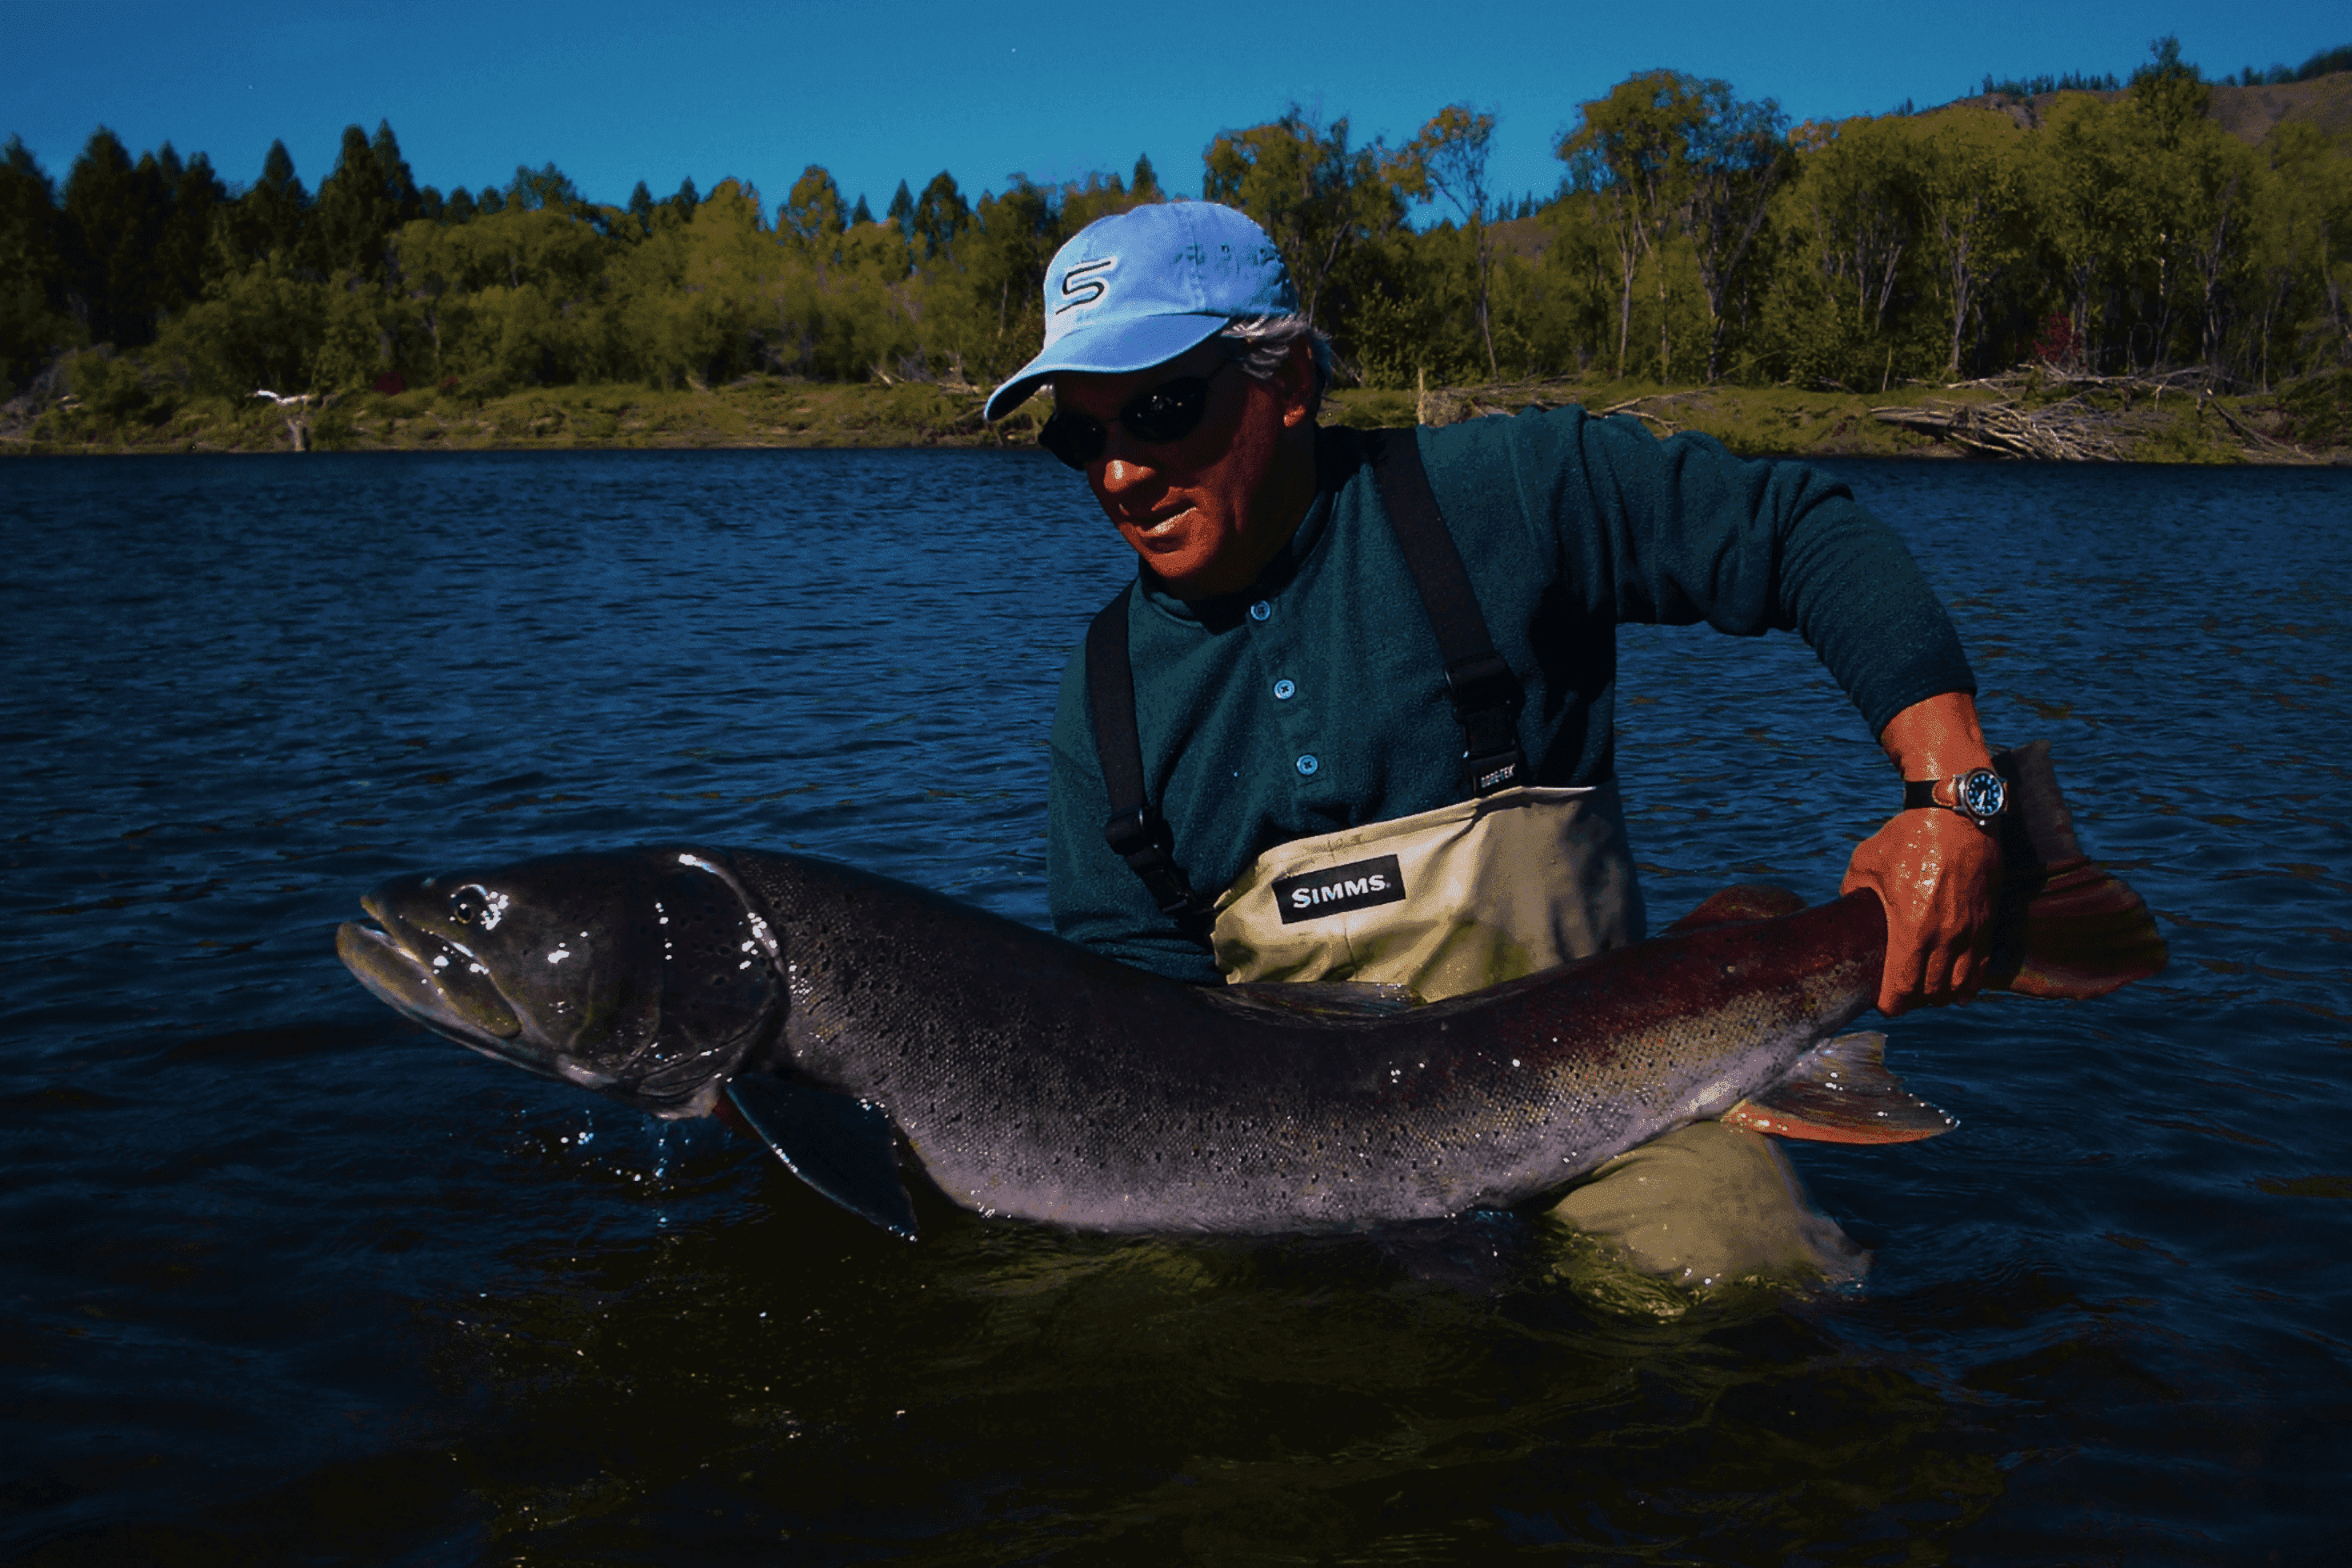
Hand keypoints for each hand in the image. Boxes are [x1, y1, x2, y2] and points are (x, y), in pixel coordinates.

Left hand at [1841, 808, 2000, 1014]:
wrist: (1956, 814)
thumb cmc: (1906, 837)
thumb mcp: (1865, 863)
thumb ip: (1853, 893)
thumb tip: (1846, 911)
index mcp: (1911, 928)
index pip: (1903, 986)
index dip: (1891, 1004)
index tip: (1883, 1005)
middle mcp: (1945, 936)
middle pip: (1932, 991)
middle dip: (1915, 1000)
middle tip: (1902, 997)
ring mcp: (1970, 930)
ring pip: (1960, 984)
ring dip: (1943, 995)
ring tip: (1928, 995)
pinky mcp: (1988, 920)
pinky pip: (1982, 964)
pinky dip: (1970, 983)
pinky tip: (1961, 991)